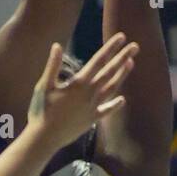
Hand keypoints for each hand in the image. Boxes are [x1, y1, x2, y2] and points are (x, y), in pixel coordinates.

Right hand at [27, 33, 136, 149]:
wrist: (45, 138)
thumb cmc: (41, 111)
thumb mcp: (43, 86)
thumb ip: (52, 65)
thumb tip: (56, 45)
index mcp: (79, 84)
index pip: (98, 61)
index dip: (110, 48)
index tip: (121, 37)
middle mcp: (90, 94)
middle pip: (109, 72)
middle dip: (122, 58)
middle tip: (135, 46)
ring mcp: (93, 107)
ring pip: (112, 88)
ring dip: (122, 75)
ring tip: (131, 63)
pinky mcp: (91, 119)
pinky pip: (107, 110)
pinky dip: (115, 104)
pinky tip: (122, 99)